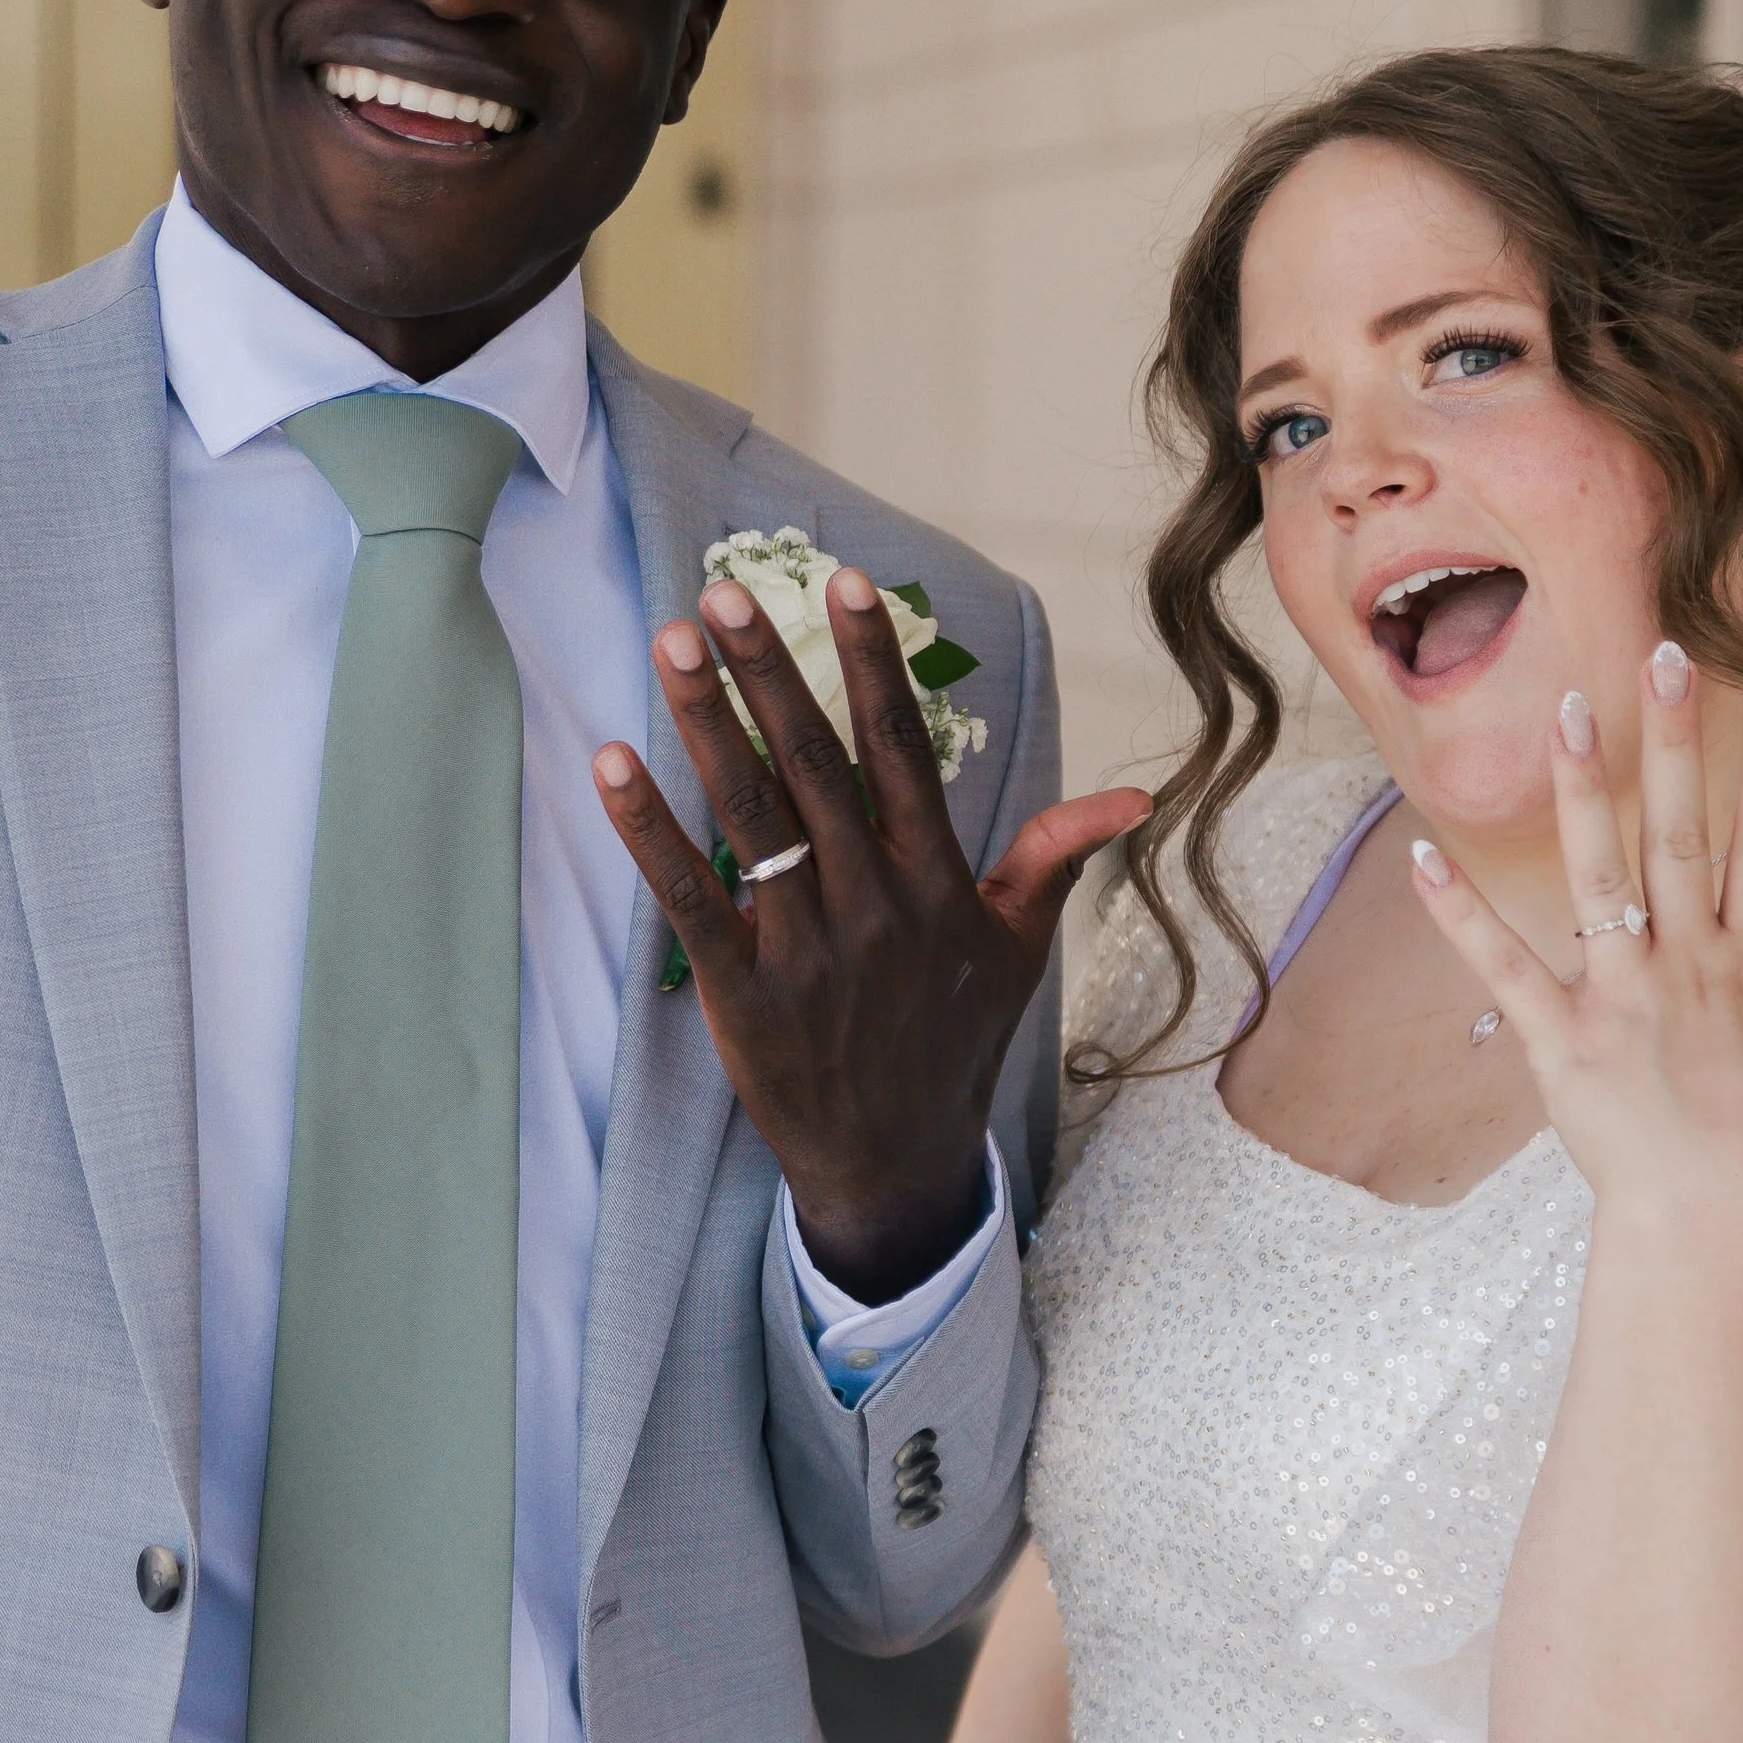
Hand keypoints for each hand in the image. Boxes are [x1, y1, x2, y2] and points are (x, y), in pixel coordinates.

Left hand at [595, 568, 1147, 1302]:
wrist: (898, 1159)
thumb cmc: (954, 1043)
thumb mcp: (1018, 951)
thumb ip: (1054, 861)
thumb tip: (1129, 801)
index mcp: (935, 880)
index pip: (901, 749)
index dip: (873, 662)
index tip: (846, 582)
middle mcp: (872, 902)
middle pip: (814, 763)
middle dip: (768, 671)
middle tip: (724, 593)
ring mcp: (805, 946)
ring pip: (752, 814)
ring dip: (705, 724)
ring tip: (672, 645)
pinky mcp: (744, 991)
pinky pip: (690, 896)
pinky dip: (650, 830)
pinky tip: (613, 764)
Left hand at [1409, 643, 1742, 1272]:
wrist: (1724, 1245)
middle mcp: (1687, 971)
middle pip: (1681, 837)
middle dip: (1676, 743)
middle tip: (1662, 653)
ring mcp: (1620, 1004)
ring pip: (1596, 882)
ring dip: (1579, 795)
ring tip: (1563, 711)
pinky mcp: (1558, 1047)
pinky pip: (1502, 971)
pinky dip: (1459, 917)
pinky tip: (1418, 857)